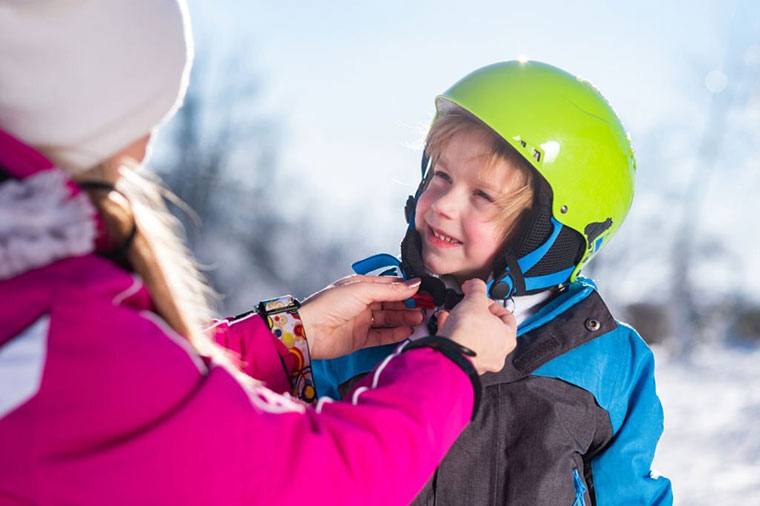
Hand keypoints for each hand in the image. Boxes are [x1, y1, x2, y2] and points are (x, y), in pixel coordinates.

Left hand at [298, 275, 424, 359]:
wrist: (308, 331)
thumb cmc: (328, 305)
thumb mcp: (362, 291)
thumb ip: (390, 290)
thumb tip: (414, 284)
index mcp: (361, 286)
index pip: (390, 285)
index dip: (407, 289)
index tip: (424, 292)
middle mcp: (362, 302)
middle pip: (391, 303)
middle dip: (408, 305)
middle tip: (426, 308)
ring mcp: (361, 321)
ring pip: (388, 319)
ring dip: (404, 319)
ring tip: (420, 320)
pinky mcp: (360, 338)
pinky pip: (381, 336)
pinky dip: (394, 334)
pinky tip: (407, 332)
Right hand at [436, 279, 516, 374]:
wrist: (448, 354)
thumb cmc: (467, 334)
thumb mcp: (474, 299)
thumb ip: (477, 288)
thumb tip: (474, 284)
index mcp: (508, 338)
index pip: (507, 316)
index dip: (492, 303)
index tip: (481, 298)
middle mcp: (498, 353)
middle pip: (489, 327)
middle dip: (475, 313)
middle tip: (467, 306)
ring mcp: (481, 361)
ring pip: (474, 337)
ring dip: (463, 324)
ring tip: (453, 315)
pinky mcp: (464, 363)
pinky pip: (462, 345)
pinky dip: (455, 335)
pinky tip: (446, 326)